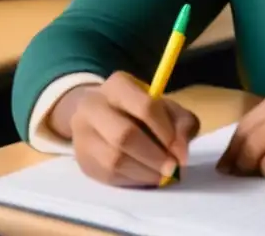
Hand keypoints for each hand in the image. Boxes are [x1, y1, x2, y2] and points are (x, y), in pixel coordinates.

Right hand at [63, 72, 200, 186]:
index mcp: (118, 85)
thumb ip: (181, 123)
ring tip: (162, 175)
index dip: (166, 132)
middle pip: (125, 135)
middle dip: (154, 156)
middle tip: (173, 168)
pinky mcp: (83, 159)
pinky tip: (146, 176)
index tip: (180, 150)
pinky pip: (109, 175)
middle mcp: (94, 105)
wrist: (98, 117)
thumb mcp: (165, 108)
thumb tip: (180, 151)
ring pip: (114, 159)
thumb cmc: (138, 111)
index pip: (145, 106)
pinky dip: (133, 180)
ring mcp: (83, 133)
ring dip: (144, 172)